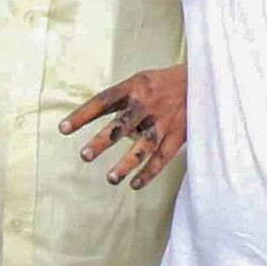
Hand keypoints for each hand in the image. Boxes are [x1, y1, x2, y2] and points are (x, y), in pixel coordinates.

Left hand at [65, 63, 185, 188]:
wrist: (202, 81)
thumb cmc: (162, 83)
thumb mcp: (140, 81)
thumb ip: (120, 100)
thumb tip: (94, 120)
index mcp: (134, 87)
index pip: (103, 101)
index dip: (82, 114)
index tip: (63, 129)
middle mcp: (147, 104)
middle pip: (122, 124)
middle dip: (103, 141)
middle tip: (84, 155)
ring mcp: (163, 122)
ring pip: (143, 146)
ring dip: (127, 163)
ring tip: (110, 178)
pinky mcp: (177, 136)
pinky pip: (162, 158)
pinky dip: (149, 172)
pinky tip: (134, 184)